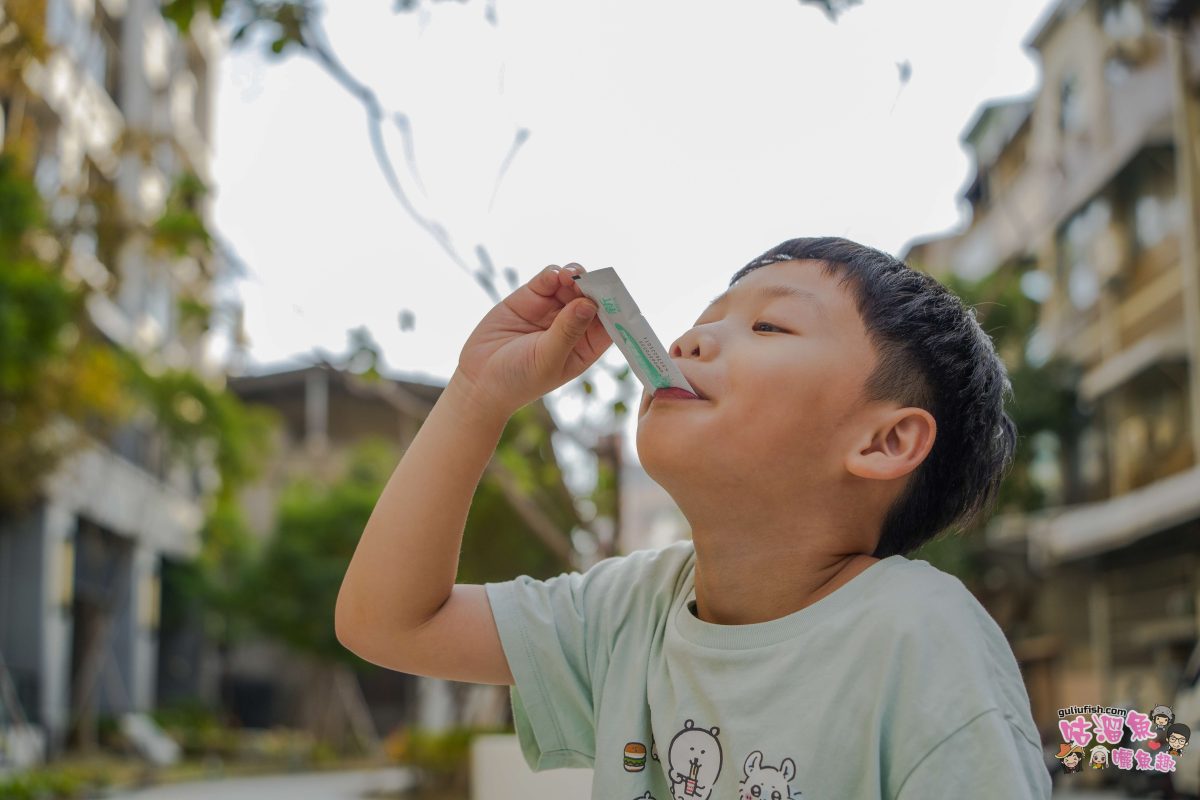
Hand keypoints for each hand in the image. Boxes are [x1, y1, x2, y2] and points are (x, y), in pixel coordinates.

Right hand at [454, 263, 611, 416]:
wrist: (479, 379)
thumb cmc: (518, 379)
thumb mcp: (547, 359)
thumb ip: (567, 331)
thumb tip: (588, 304)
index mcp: (584, 346)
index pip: (609, 323)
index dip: (615, 307)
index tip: (615, 294)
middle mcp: (572, 325)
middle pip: (592, 298)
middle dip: (594, 286)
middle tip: (589, 280)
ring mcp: (551, 309)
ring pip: (571, 283)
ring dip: (575, 276)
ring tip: (569, 276)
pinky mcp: (530, 297)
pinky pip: (547, 279)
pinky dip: (552, 274)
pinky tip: (553, 277)